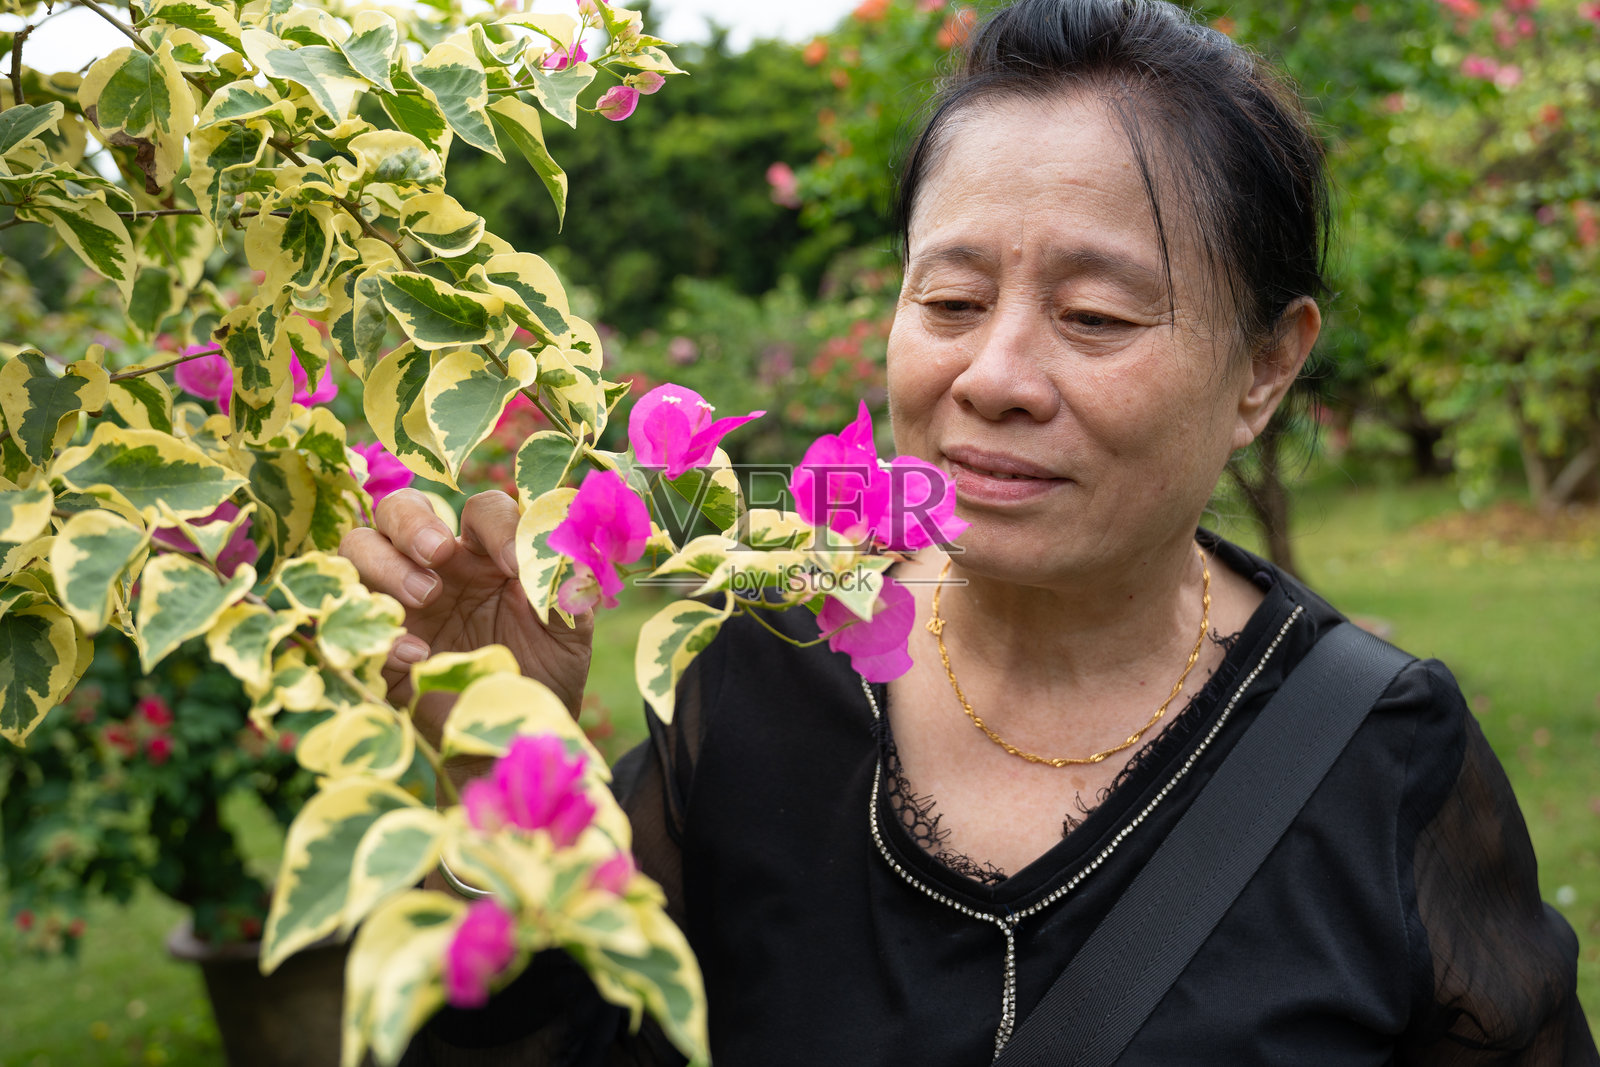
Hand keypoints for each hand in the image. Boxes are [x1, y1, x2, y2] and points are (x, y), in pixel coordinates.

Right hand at [340, 489, 592, 750]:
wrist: (518, 731)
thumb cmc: (544, 671)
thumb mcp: (568, 629)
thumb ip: (565, 588)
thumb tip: (563, 556)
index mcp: (486, 552)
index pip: (481, 510)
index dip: (496, 526)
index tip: (515, 566)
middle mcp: (436, 567)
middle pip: (400, 509)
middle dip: (413, 522)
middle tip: (437, 554)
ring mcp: (400, 602)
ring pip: (358, 547)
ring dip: (386, 563)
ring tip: (425, 598)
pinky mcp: (377, 647)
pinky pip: (351, 623)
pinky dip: (382, 633)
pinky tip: (417, 657)